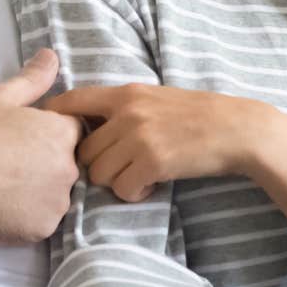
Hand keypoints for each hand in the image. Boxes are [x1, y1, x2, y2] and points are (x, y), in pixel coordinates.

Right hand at [0, 48, 82, 243]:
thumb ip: (33, 79)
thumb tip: (52, 56)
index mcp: (63, 134)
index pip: (72, 129)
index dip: (48, 130)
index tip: (23, 135)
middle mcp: (69, 169)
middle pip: (66, 161)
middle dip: (45, 159)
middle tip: (8, 160)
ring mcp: (57, 202)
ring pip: (55, 192)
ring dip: (39, 188)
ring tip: (3, 183)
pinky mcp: (42, 229)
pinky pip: (41, 218)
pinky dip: (27, 213)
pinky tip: (2, 204)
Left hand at [43, 84, 277, 202]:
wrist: (237, 129)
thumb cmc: (199, 115)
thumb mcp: (156, 98)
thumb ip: (124, 108)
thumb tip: (90, 125)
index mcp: (125, 93)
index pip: (72, 101)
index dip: (53, 118)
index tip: (49, 136)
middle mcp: (127, 112)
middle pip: (82, 151)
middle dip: (96, 166)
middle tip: (121, 169)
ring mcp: (139, 137)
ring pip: (98, 174)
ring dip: (115, 182)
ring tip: (139, 177)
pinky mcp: (153, 161)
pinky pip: (122, 189)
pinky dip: (134, 193)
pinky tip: (152, 185)